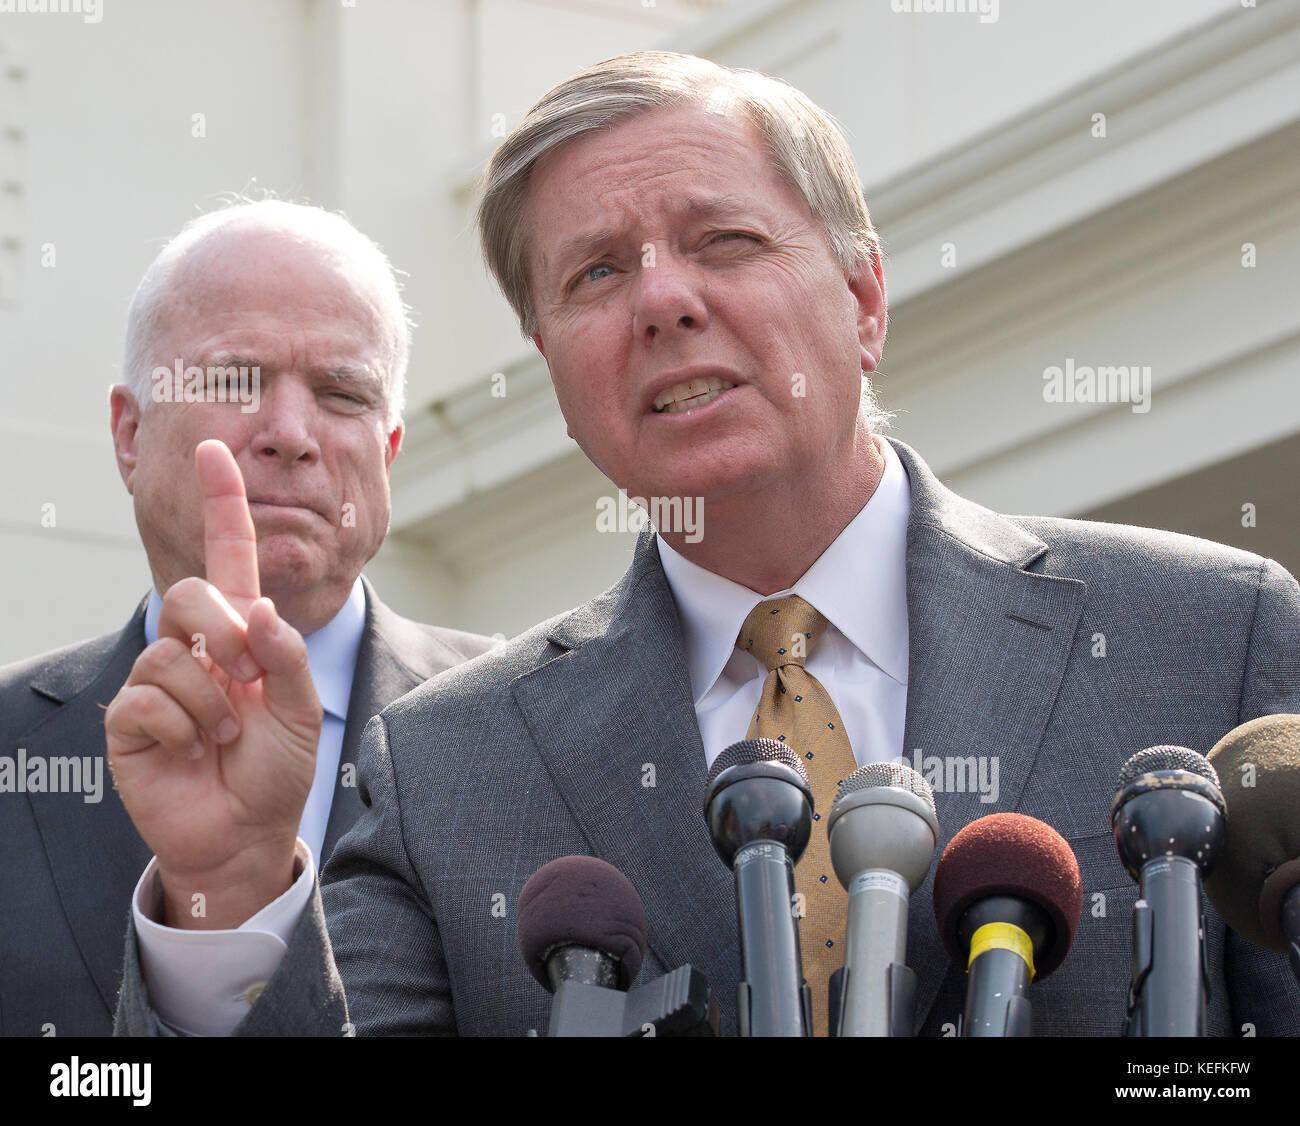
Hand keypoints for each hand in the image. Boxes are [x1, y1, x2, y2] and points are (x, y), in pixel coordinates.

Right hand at [106, 440, 322, 928]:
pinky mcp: (128, 718)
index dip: (223, 504)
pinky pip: (148, 699)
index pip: (229, 557)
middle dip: (224, 635)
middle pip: (189, 594)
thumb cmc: (276, 769)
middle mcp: (195, 647)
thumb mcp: (301, 710)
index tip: (215, 450)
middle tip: (247, 684)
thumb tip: (259, 611)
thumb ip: (287, 658)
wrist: (246, 832)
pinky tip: (192, 751)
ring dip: (212, 702)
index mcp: (241, 634)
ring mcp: (159, 680)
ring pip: (171, 654)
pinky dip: (181, 729)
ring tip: (225, 737)